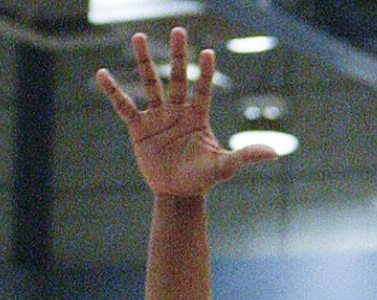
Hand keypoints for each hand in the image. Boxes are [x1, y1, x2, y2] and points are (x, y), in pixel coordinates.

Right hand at [97, 28, 277, 197]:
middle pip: (177, 77)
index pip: (202, 89)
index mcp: (197, 116)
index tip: (208, 52)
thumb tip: (275, 153)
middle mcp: (177, 110)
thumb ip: (246, 156)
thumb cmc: (202, 178)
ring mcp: (157, 117)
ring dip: (145, 60)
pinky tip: (102, 74)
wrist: (177, 194)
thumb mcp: (224, 167)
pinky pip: (124, 106)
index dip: (205, 72)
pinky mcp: (139, 128)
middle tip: (179, 30)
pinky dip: (113, 91)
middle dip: (179, 55)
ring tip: (139, 36)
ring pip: (150, 83)